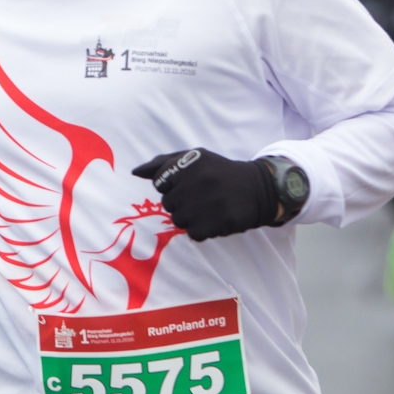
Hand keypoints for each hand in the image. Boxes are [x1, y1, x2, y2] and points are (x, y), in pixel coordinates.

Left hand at [133, 148, 278, 241]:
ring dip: (191, 218)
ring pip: (179, 221)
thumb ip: (163, 163)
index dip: (173, 187)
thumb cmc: (219, 173)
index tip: (189, 184)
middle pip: (168, 204)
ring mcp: (209, 202)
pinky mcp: (219, 221)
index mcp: (190, 161)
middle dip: (182, 203)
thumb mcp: (194, 159)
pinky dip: (203, 230)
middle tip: (202, 197)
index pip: (160, 183)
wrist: (259, 188)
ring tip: (208, 208)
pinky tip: (215, 218)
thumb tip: (135, 172)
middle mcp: (198, 180)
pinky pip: (194, 234)